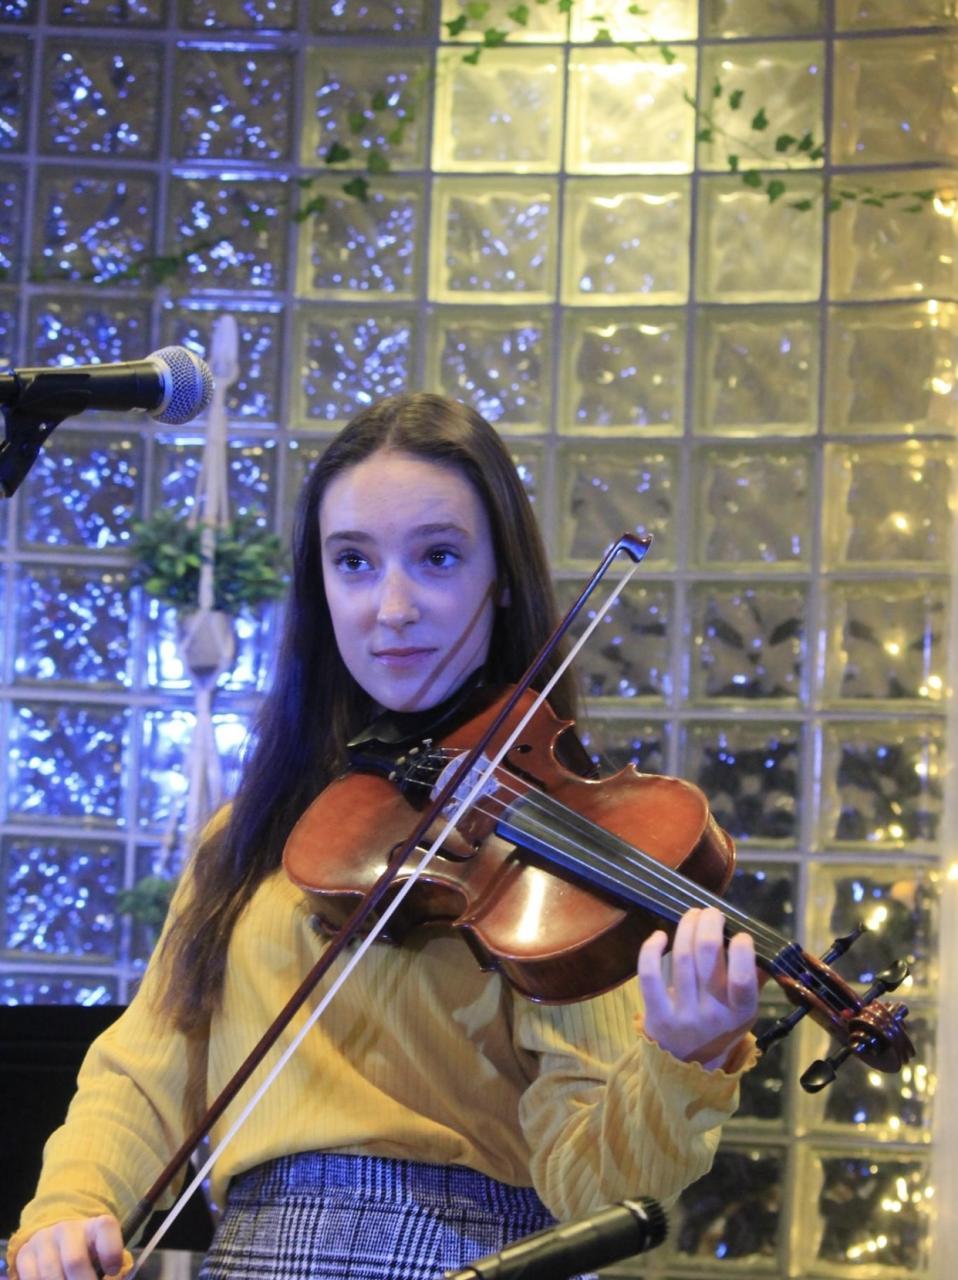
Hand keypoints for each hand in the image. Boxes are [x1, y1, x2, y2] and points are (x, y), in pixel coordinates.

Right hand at [13, 1215, 125, 1279]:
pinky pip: (31, 1279)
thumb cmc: (88, 1251)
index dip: (111, 1252)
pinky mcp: (25, 1253)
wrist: (56, 1239)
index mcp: (94, 1225)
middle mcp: (68, 1228)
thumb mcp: (103, 1253)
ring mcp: (44, 1239)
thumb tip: (114, 1278)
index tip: (113, 1271)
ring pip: (51, 1275)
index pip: (106, 1227)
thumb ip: (109, 1267)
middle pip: (75, 1261)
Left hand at [638, 906, 758, 1070]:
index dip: (741, 951)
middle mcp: (712, 1013)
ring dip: (686, 929)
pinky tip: (659, 935)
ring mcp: (683, 1014)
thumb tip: (765, 941)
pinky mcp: (656, 1013)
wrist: (687, 1063)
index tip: (740, 934)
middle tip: (711, 912)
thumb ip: (755, 977)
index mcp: (740, 1011)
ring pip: (681, 959)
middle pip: (706, 957)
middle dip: (708, 925)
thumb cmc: (721, 1026)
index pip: (742, 981)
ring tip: (692, 915)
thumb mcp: (745, 1008)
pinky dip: (651, 950)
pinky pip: (649, 976)